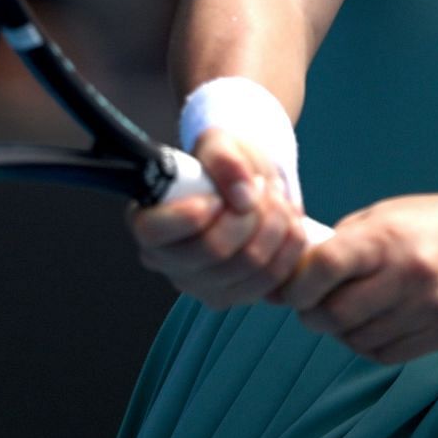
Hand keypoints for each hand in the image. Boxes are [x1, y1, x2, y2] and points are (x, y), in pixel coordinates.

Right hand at [128, 130, 308, 308]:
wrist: (248, 185)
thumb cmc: (223, 165)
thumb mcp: (219, 142)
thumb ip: (224, 158)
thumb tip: (242, 194)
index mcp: (148, 221)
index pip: (154, 232)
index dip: (190, 214)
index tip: (216, 196)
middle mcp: (166, 261)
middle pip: (212, 250)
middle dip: (249, 213)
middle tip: (260, 186)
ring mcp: (199, 285)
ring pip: (248, 265)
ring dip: (275, 225)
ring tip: (277, 199)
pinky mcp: (234, 296)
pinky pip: (272, 280)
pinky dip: (288, 247)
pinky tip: (288, 222)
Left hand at [278, 193, 437, 363]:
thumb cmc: (425, 226)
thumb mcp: (382, 218)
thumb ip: (339, 245)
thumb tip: (288, 277)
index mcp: (387, 237)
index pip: (327, 265)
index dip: (299, 285)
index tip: (292, 291)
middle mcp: (410, 273)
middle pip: (338, 313)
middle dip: (313, 317)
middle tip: (311, 309)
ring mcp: (431, 306)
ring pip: (359, 340)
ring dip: (342, 334)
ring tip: (346, 315)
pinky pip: (387, 354)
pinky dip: (368, 345)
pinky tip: (372, 327)